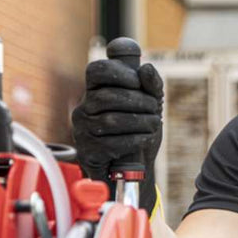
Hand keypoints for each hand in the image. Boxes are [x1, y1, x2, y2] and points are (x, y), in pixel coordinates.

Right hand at [71, 59, 162, 214]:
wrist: (131, 169)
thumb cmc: (137, 132)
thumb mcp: (148, 106)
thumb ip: (150, 85)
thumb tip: (145, 68)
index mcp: (94, 92)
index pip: (96, 70)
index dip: (118, 72)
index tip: (138, 82)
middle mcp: (83, 109)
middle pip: (106, 96)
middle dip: (136, 100)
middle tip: (156, 108)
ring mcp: (81, 131)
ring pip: (109, 120)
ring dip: (139, 121)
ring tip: (155, 124)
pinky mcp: (87, 152)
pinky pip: (110, 144)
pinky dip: (133, 140)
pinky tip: (145, 139)